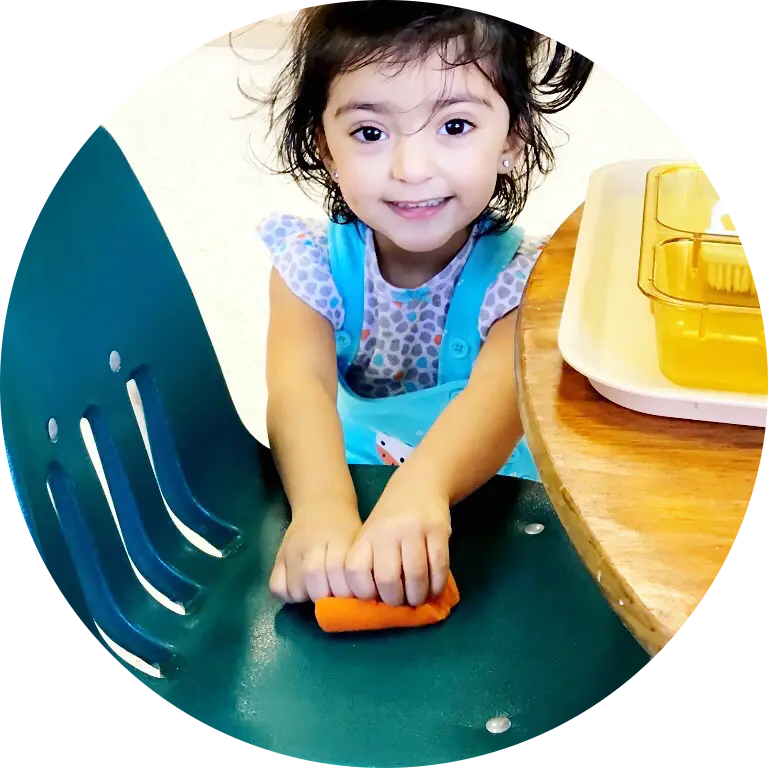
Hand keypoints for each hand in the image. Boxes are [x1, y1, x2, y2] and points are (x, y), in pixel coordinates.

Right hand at [270, 502, 361, 602]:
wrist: (321, 502)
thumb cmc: (345, 528)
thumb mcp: (358, 540)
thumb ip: (360, 567)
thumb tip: (365, 600)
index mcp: (339, 538)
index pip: (338, 569)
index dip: (346, 590)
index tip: (352, 596)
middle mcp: (313, 542)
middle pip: (314, 576)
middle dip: (325, 595)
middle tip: (333, 595)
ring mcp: (292, 548)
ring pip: (295, 585)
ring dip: (308, 596)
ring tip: (317, 590)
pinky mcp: (278, 555)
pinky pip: (276, 586)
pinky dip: (287, 594)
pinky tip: (300, 588)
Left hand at [344, 478, 451, 606]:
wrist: (419, 484)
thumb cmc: (390, 520)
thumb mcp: (371, 536)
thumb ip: (369, 565)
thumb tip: (372, 608)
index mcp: (366, 536)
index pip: (356, 571)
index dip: (364, 593)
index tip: (375, 599)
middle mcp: (387, 531)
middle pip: (388, 578)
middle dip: (396, 600)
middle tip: (401, 603)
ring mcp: (413, 528)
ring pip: (416, 575)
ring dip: (418, 596)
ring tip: (418, 599)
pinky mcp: (437, 528)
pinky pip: (439, 565)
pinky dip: (437, 584)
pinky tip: (434, 588)